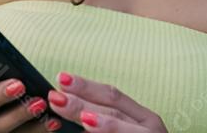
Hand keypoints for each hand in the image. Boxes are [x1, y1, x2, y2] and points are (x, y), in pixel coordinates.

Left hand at [46, 71, 168, 131]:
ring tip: (84, 119)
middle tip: (57, 98)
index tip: (61, 78)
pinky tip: (92, 132)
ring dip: (104, 124)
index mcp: (143, 118)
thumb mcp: (128, 130)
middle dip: (84, 103)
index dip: (87, 86)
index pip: (113, 96)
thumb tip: (70, 111)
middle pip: (114, 110)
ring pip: (125, 130)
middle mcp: (150, 128)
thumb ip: (104, 121)